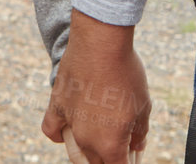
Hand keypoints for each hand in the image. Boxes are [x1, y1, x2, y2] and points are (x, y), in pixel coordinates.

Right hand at [43, 9, 149, 163]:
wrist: (100, 43)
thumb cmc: (126, 73)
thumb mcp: (143, 104)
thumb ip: (140, 131)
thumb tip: (136, 145)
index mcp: (110, 145)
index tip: (132, 158)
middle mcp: (87, 140)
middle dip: (109, 160)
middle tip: (121, 146)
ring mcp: (70, 125)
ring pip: (76, 153)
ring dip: (87, 155)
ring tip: (99, 146)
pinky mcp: (56, 106)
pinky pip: (52, 130)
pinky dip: (60, 135)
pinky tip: (69, 131)